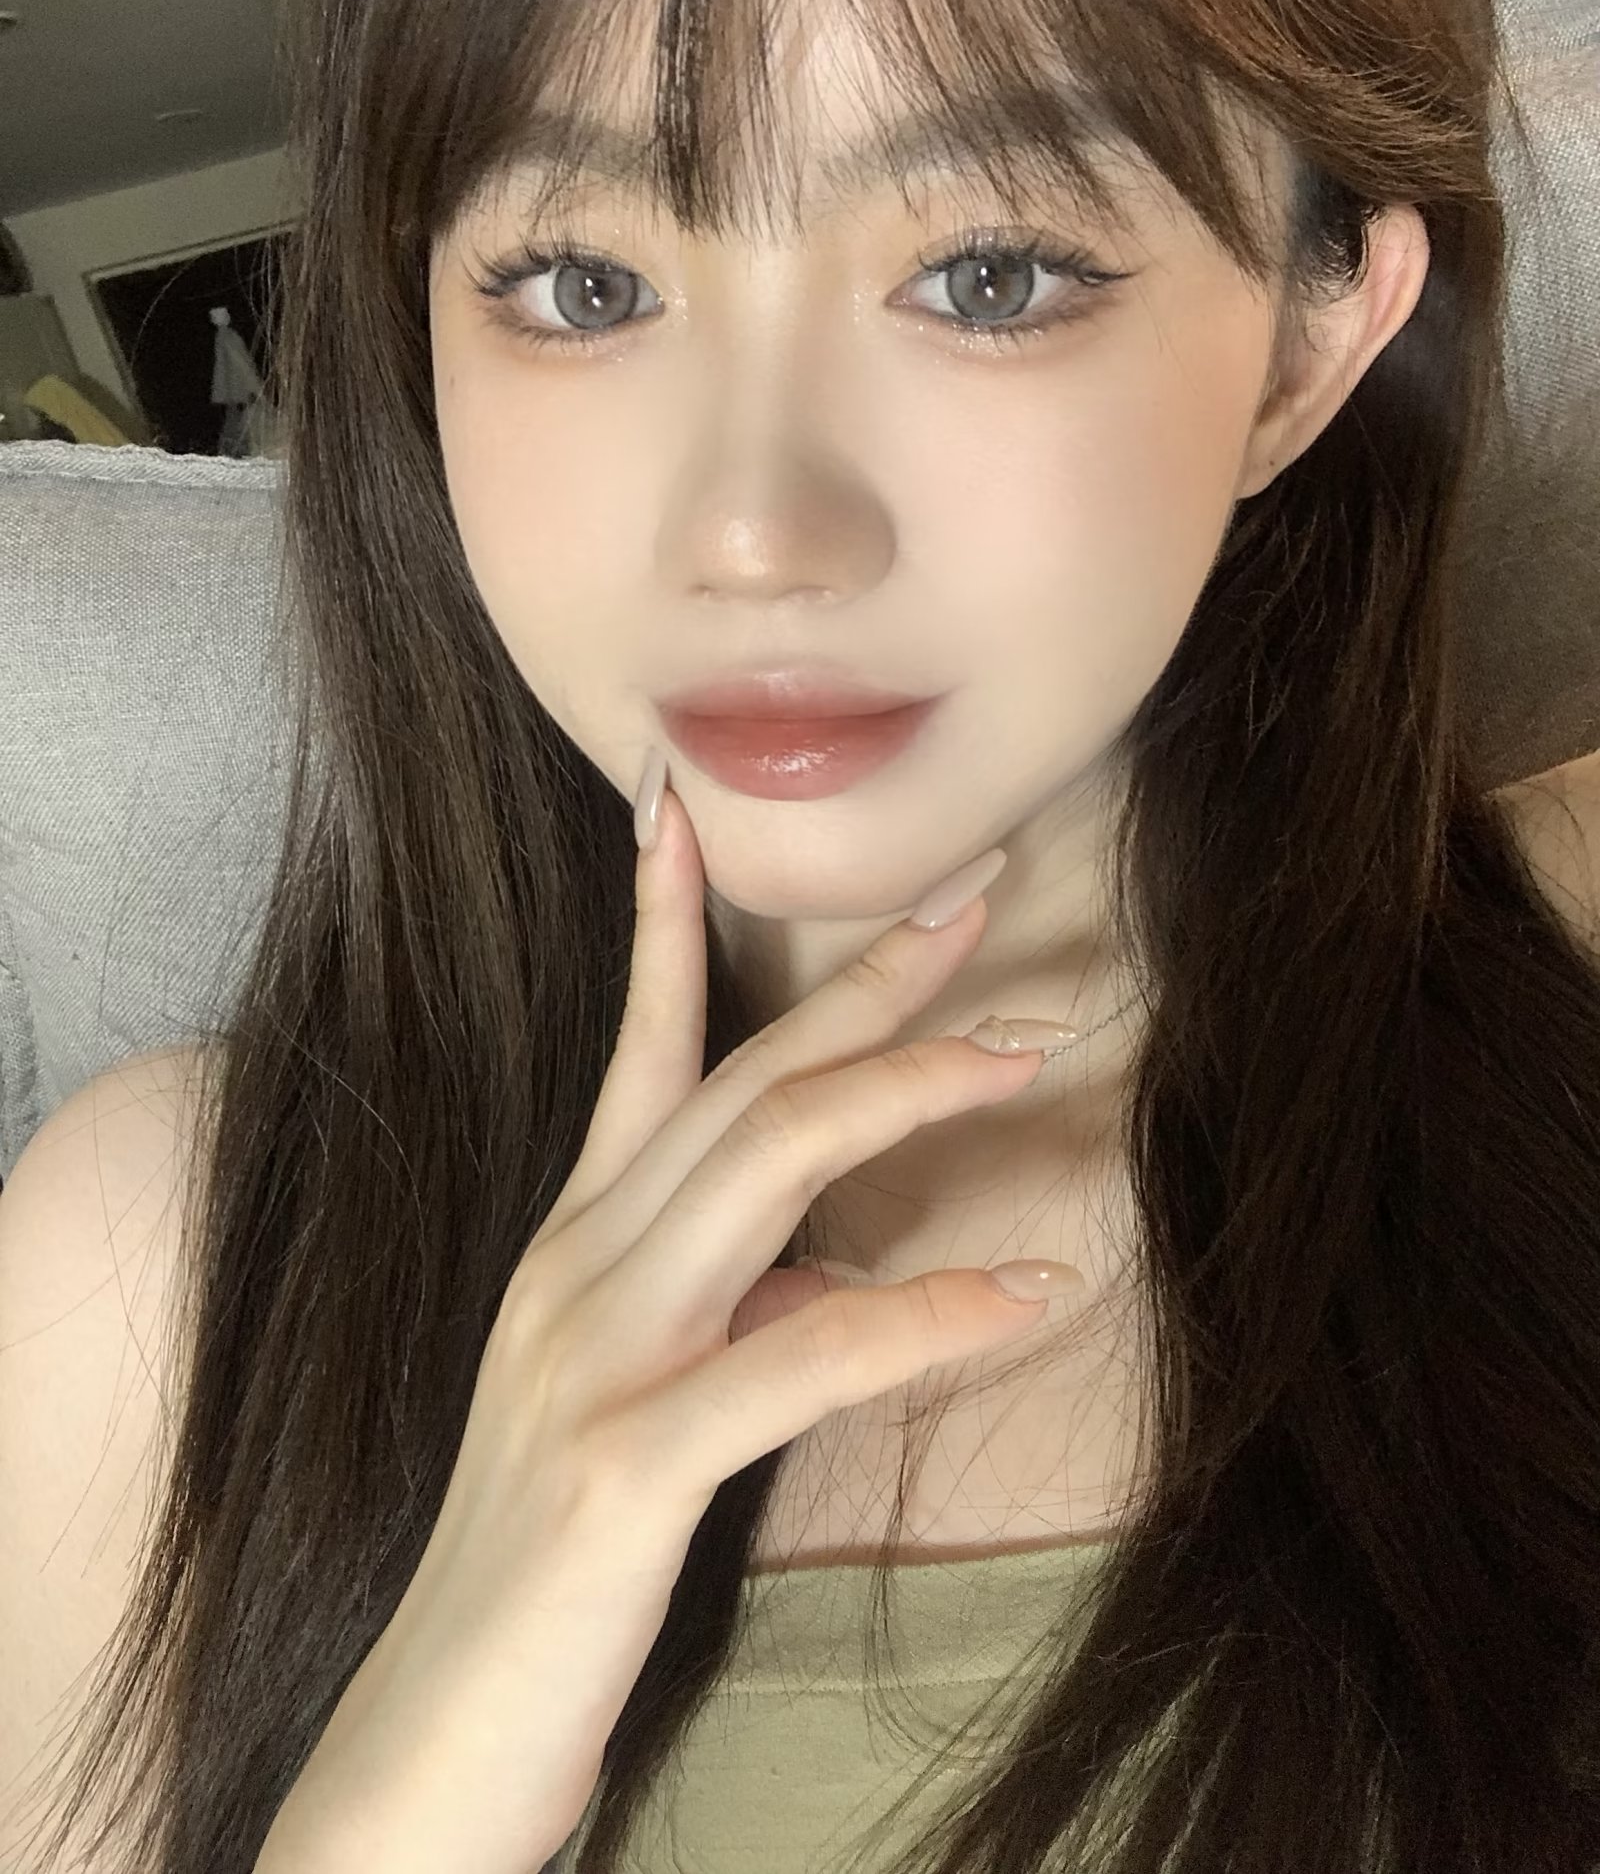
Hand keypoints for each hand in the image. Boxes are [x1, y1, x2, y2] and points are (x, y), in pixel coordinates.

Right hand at [256, 777, 1061, 1873]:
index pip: (634, 1049)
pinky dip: (923, 1315)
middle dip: (865, 977)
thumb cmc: (547, 1576)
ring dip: (909, 1090)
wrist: (424, 1754)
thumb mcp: (639, 1411)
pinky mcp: (624, 1464)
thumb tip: (833, 1273)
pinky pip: (800, 1357)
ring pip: (765, 1167)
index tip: (690, 810)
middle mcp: (575, 1269)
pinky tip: (1025, 1295)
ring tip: (1033, 1051)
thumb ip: (725, 1321)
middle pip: (741, 1080)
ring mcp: (592, 1356)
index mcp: (576, 1248)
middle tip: (980, 889)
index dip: (663, 921)